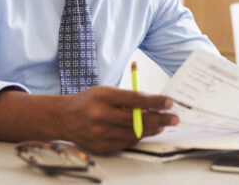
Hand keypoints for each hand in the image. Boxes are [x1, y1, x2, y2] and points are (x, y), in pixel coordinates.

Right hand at [59, 86, 178, 153]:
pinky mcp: (102, 146)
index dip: (155, 102)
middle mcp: (101, 115)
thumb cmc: (88, 101)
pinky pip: (126, 143)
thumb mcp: (105, 91)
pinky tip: (145, 132)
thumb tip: (153, 104)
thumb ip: (127, 98)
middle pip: (138, 119)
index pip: (136, 99)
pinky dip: (138, 137)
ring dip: (152, 129)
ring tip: (162, 125)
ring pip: (134, 133)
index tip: (169, 102)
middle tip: (174, 118)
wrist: (64, 118)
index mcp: (103, 97)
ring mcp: (101, 133)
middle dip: (160, 119)